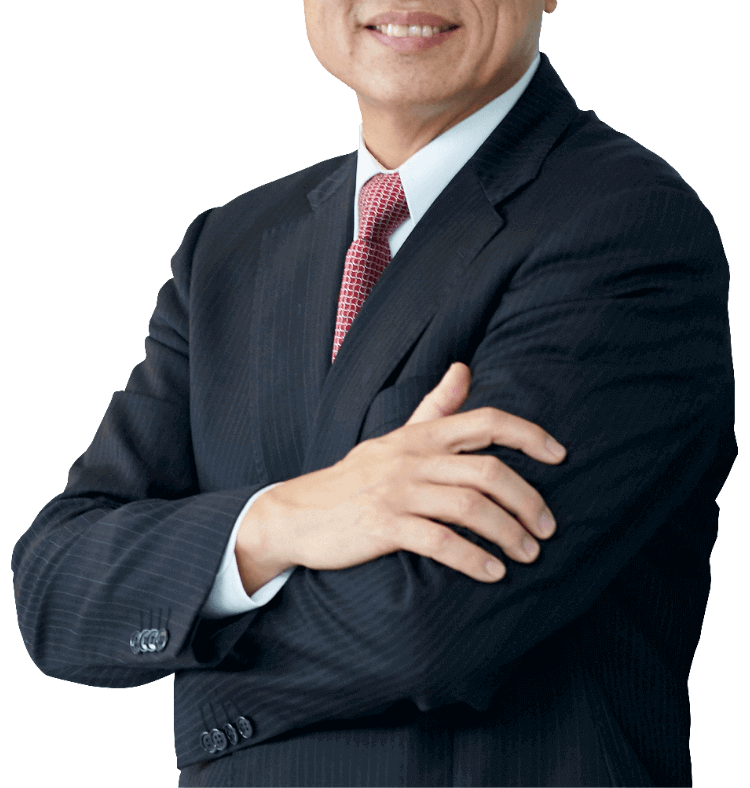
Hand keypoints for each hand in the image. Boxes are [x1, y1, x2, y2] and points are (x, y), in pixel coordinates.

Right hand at [243, 363, 564, 586]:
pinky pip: (439, 541)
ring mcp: (398, 491)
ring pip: (470, 507)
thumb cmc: (354, 478)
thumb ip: (434, 408)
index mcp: (421, 435)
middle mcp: (413, 457)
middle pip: (489, 470)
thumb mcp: (395, 438)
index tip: (560, 456)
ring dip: (507, 533)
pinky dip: (472, 558)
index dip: (529, 435)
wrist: (296, 514)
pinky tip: (492, 573)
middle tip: (547, 528)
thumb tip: (464, 368)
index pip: (486, 420)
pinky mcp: (383, 525)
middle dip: (527, 499)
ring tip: (527, 554)